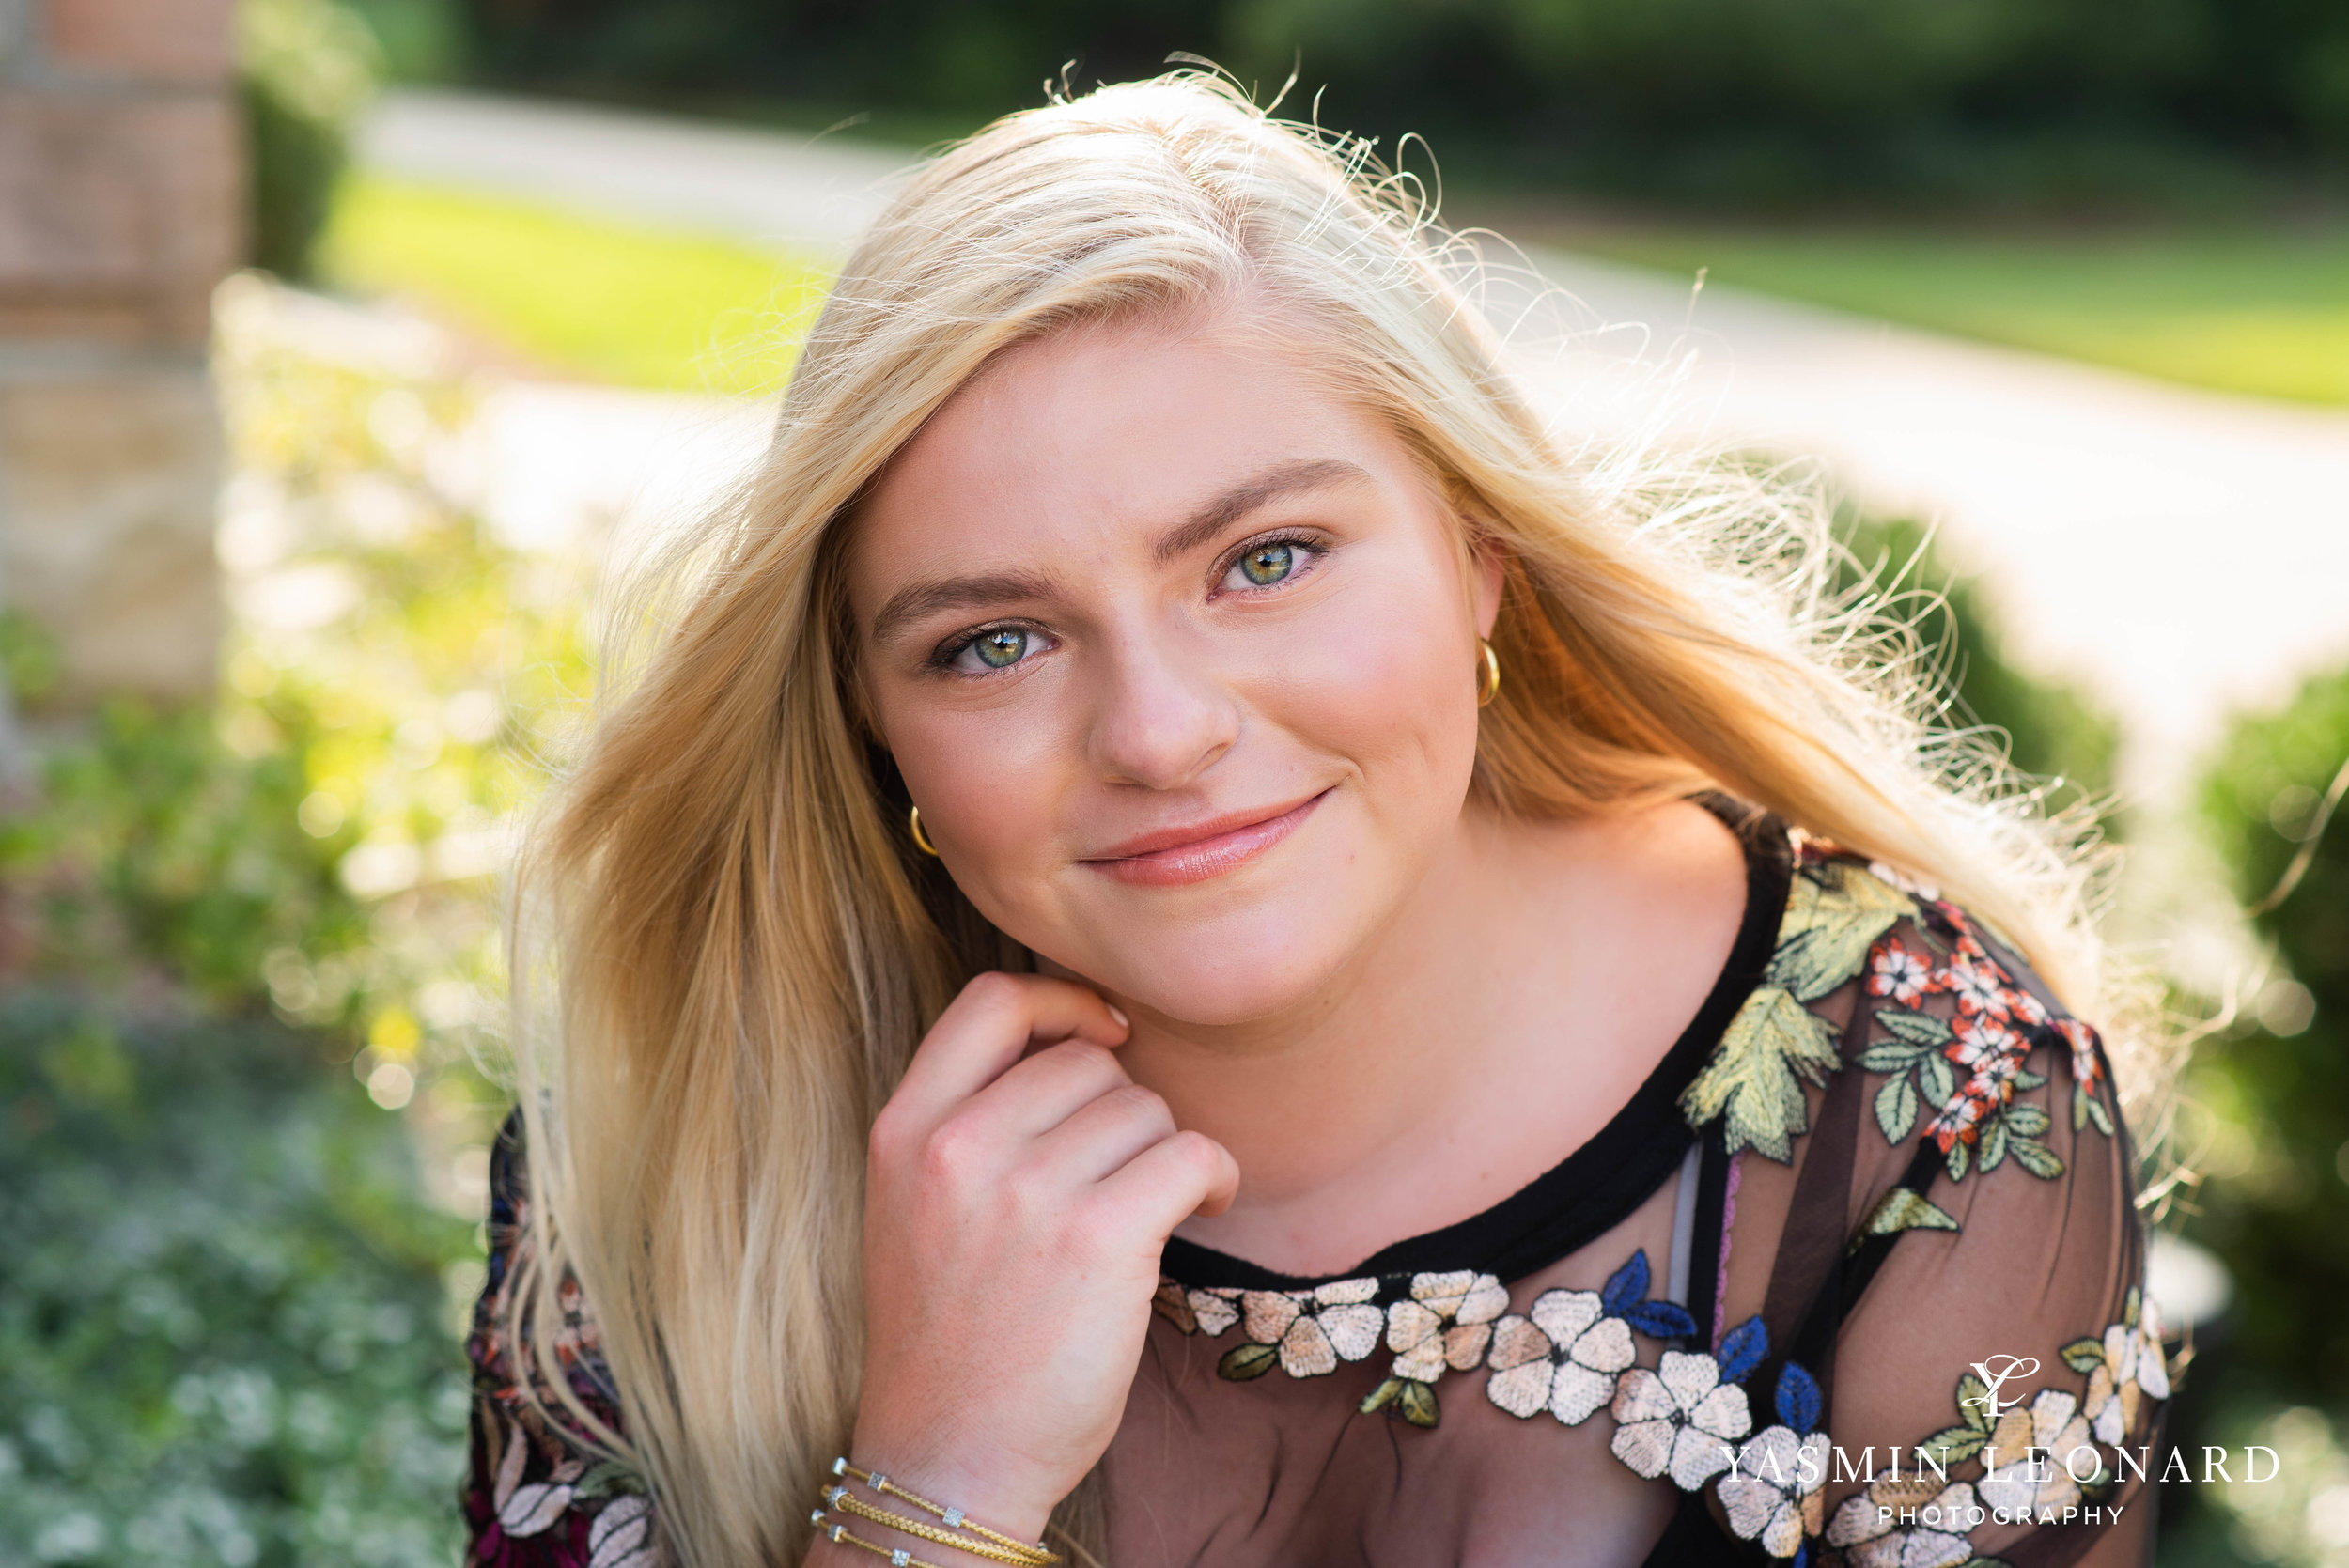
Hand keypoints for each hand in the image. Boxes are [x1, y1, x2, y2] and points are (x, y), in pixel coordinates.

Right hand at [847, 973, 1239, 1543]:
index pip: (990, 1001)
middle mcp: (958, 1147)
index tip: (1103, 1037)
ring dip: (1165, 1153)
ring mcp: (1027, 1191)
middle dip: (1122, 1112)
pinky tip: (1203, 1208)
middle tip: (1123, 1175)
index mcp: (904, 1129)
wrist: (949, 1457)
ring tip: (1153, 1208)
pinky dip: (1215, 1176)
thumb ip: (967, 1121)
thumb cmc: (950, 1335)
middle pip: (1086, 1063)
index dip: (1063, 1001)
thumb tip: (1080, 1043)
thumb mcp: (912, 1206)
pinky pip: (1191, 1154)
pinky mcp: (1098, 1239)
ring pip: (1144, 1109)